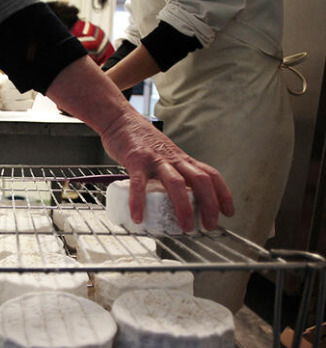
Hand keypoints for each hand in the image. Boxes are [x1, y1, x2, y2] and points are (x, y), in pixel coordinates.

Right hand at [47, 56, 232, 230]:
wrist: (120, 119)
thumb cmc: (139, 141)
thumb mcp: (163, 154)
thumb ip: (169, 171)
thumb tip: (175, 195)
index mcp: (181, 159)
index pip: (210, 174)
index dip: (223, 194)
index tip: (228, 212)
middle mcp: (173, 159)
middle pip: (200, 181)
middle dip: (209, 205)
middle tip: (209, 226)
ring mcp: (155, 159)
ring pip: (176, 183)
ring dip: (184, 207)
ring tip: (184, 228)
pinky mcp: (136, 161)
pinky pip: (139, 183)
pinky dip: (139, 202)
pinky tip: (138, 217)